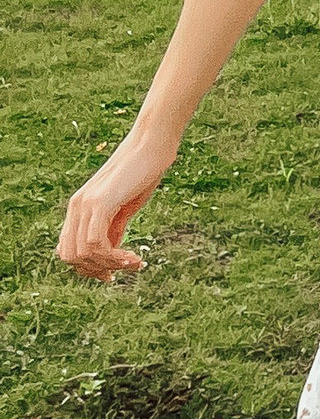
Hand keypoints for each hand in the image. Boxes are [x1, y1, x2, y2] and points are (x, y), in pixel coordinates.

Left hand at [57, 128, 174, 279]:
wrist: (151, 145)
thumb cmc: (143, 172)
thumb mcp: (125, 206)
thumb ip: (113, 227)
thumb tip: (109, 251)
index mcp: (79, 207)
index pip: (68, 250)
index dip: (88, 268)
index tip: (114, 273)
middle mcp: (76, 206)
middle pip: (71, 257)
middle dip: (98, 270)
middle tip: (127, 267)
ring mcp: (85, 204)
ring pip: (83, 253)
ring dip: (110, 265)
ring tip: (134, 262)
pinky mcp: (100, 203)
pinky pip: (96, 243)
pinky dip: (115, 256)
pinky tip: (134, 256)